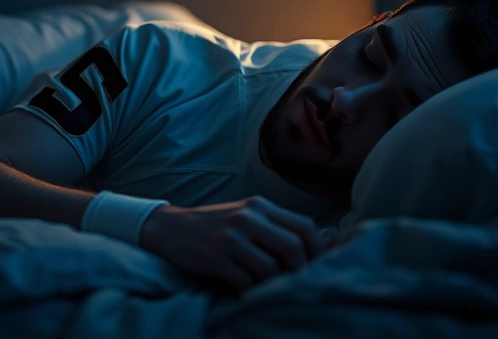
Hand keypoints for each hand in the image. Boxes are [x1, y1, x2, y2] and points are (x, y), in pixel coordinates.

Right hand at [139, 195, 329, 293]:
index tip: (321, 266)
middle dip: (300, 270)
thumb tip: (327, 240)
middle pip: (293, 246)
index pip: (304, 225)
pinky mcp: (215, 258)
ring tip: (270, 288)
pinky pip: (245, 282)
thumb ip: (280, 227)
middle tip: (297, 283)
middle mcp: (247, 218)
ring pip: (270, 268)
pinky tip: (249, 292)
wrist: (170, 228)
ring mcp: (230, 238)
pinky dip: (252, 292)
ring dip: (274, 284)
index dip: (319, 249)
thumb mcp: (248, 216)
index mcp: (260, 206)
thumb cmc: (216, 225)